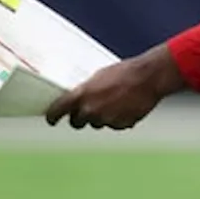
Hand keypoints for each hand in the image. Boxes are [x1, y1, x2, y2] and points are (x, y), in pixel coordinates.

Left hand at [45, 46, 186, 130]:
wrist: (148, 77)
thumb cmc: (124, 72)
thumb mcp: (98, 76)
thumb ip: (86, 90)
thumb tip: (80, 97)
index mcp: (82, 95)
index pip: (58, 110)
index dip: (52, 116)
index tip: (51, 119)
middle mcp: (91, 110)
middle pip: (77, 122)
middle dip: (81, 118)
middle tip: (88, 109)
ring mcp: (106, 120)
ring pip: (97, 124)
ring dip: (101, 117)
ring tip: (114, 101)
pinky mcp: (120, 125)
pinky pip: (114, 125)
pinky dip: (117, 119)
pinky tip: (125, 106)